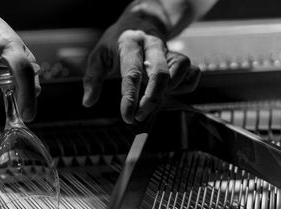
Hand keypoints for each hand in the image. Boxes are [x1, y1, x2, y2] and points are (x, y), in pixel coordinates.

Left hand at [83, 10, 199, 123]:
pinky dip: (186, 86)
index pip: (132, 73)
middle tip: (139, 116)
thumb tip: (87, 102)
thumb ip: (92, 78)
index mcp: (129, 43)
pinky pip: (193, 72)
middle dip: (151, 100)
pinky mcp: (180, 56)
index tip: (127, 116)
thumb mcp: (99, 55)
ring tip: (153, 101)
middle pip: (160, 74)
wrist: (140, 21)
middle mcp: (152, 45)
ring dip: (169, 91)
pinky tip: (170, 92)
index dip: (130, 98)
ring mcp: (169, 49)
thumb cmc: (117, 43)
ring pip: (180, 69)